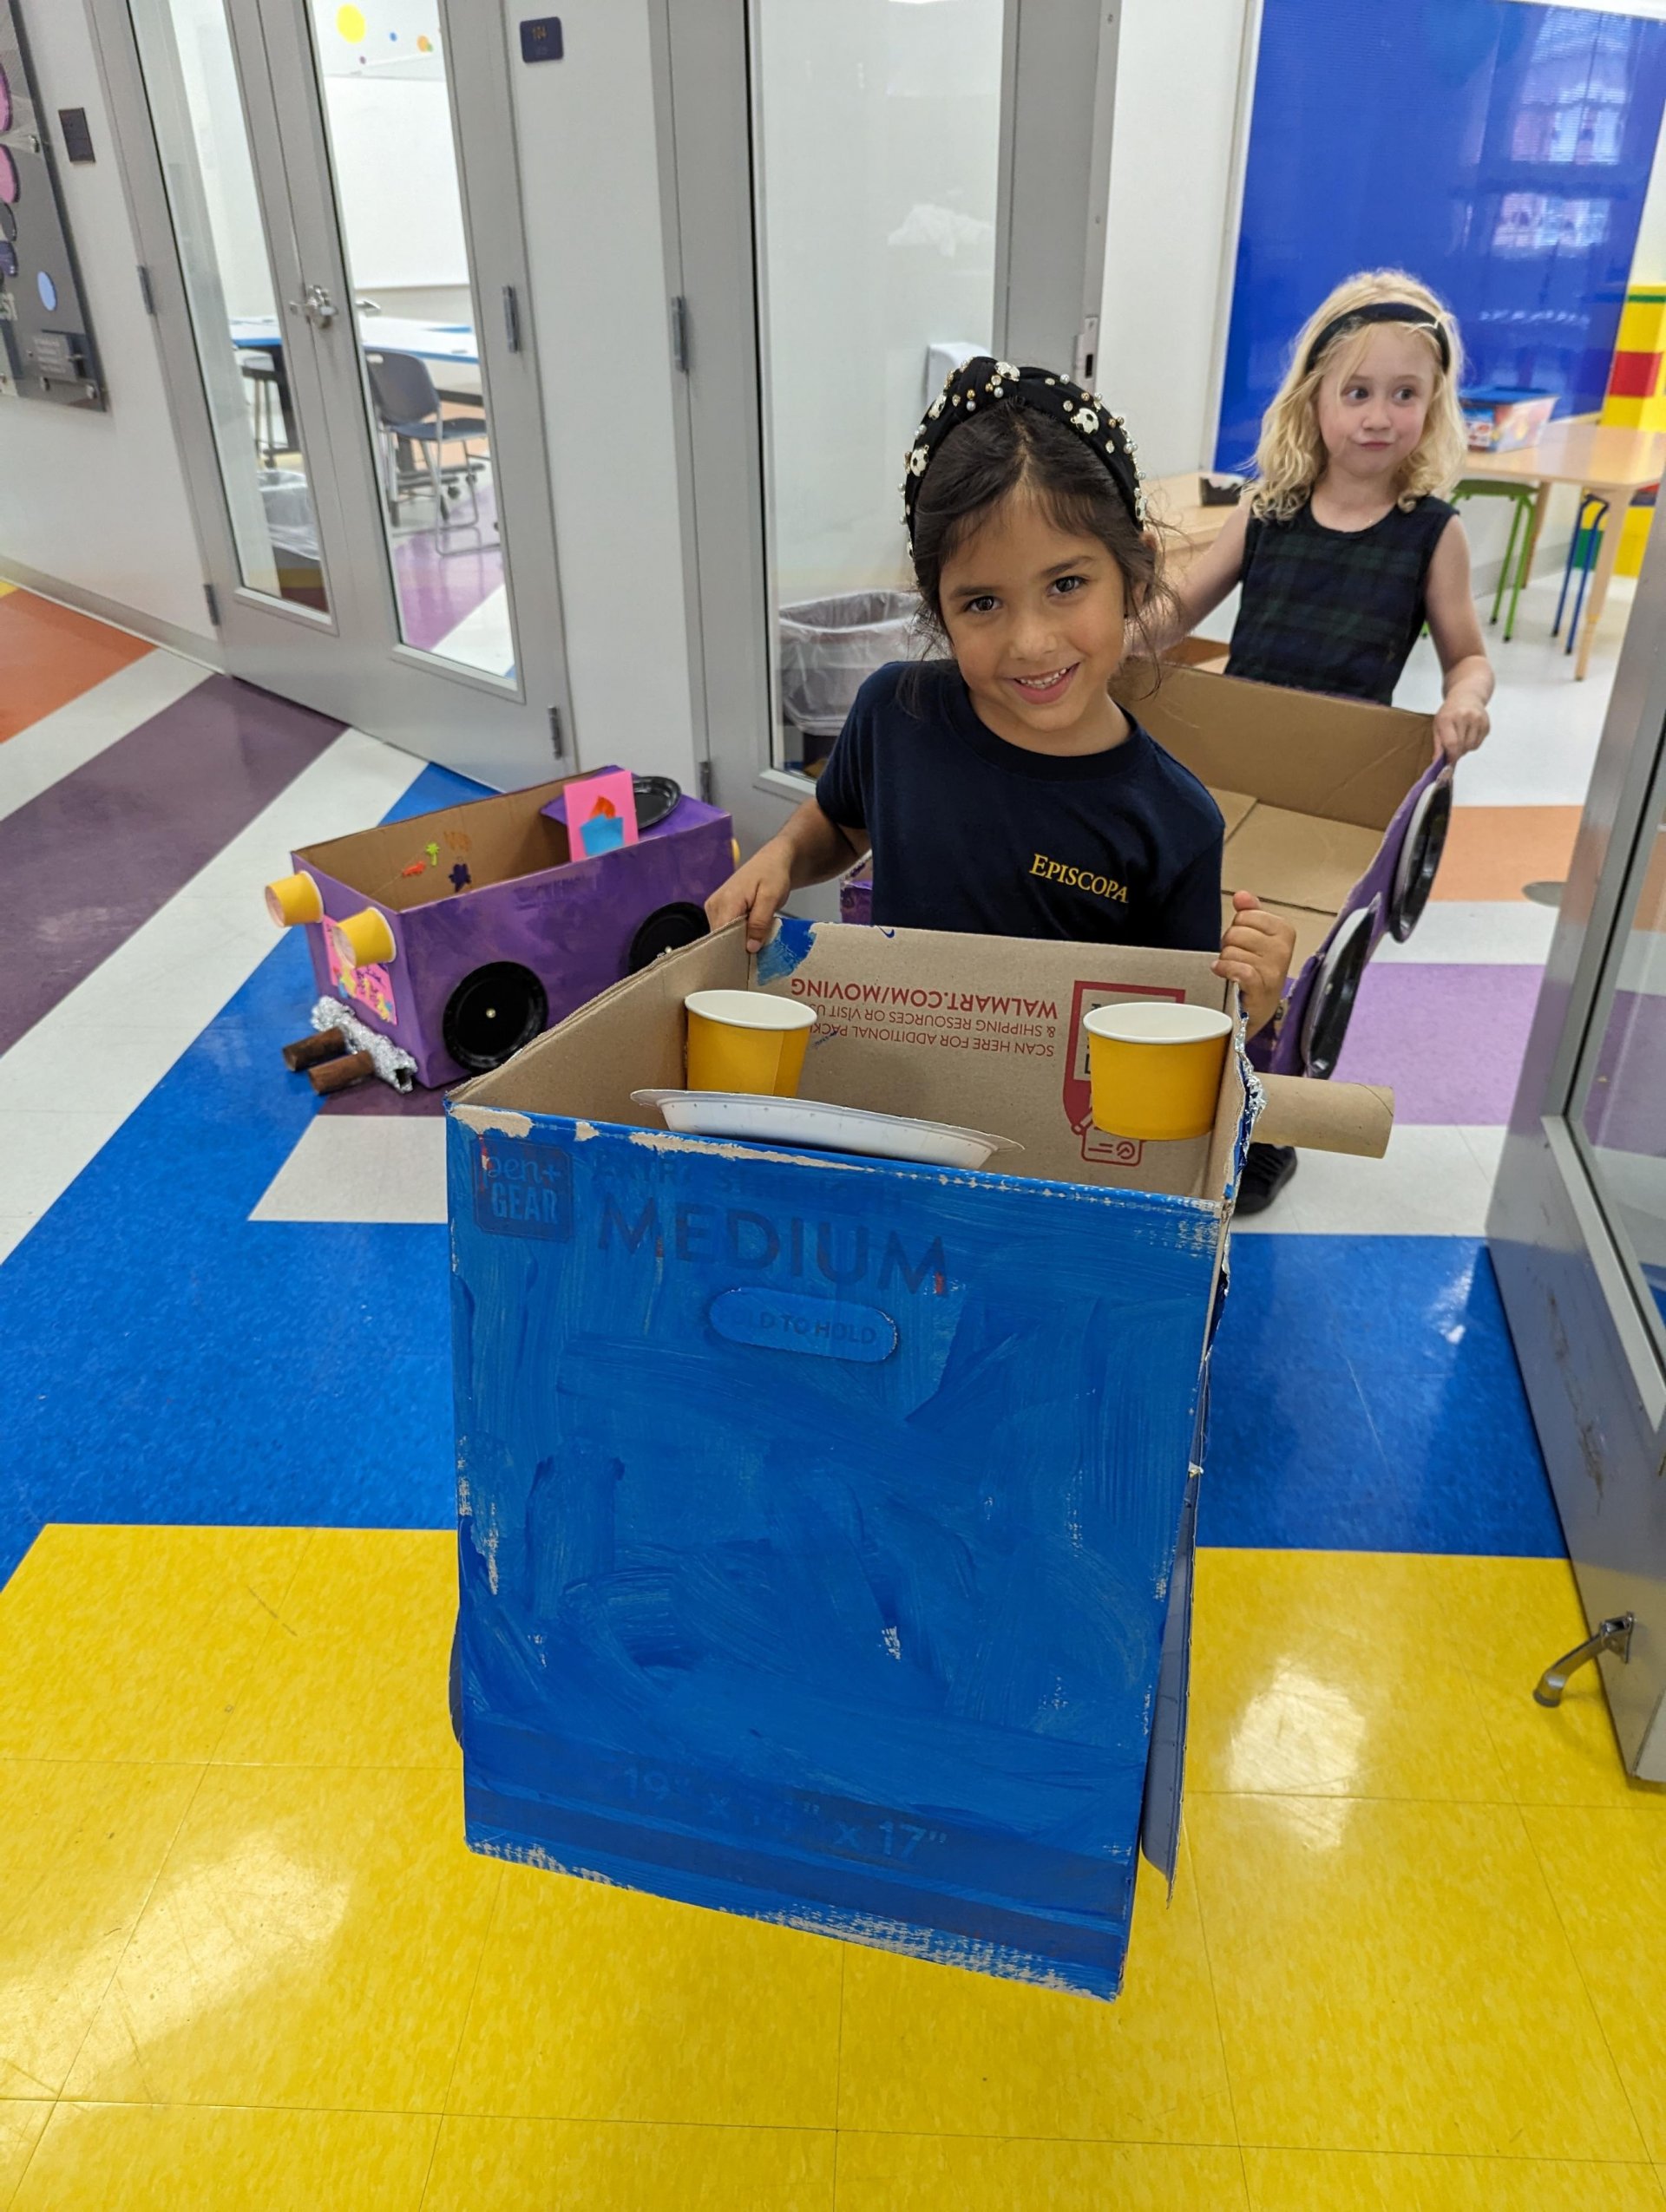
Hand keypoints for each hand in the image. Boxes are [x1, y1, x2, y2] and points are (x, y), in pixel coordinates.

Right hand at [705, 842, 793, 954]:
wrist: (772, 861)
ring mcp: (714, 907)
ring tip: (754, 946)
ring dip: (737, 941)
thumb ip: (760, 922)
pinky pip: (724, 928)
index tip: (746, 964)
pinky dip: (736, 934)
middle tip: (754, 957)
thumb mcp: (771, 898)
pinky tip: (749, 936)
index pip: (721, 936)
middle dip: (736, 948)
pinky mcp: (718, 908)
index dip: (733, 951)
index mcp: (726, 902)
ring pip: (721, 935)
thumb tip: (750, 948)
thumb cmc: (773, 875)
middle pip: (719, 938)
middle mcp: (714, 905)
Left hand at [1215, 889, 1294, 1036]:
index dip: (1237, 927)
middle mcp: (1283, 948)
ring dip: (1227, 961)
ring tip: (1234, 970)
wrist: (1256, 1008)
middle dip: (1230, 944)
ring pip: (1232, 950)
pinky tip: (1222, 972)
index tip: (1243, 941)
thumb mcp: (1256, 938)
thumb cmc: (1256, 970)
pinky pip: (1238, 969)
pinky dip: (1225, 969)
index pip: (1245, 914)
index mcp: (1284, 930)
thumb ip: (1250, 912)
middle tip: (1237, 957)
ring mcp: (1274, 969)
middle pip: (1236, 931)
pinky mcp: (1262, 987)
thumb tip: (1242, 895)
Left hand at [1433, 692, 1487, 761]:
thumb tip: (1437, 762)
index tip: (1448, 760)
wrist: (1466, 696)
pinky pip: (1479, 743)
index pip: (1452, 743)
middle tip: (1452, 748)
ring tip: (1460, 739)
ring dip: (1465, 748)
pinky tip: (1468, 734)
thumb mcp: (1437, 725)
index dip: (1450, 755)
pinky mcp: (1486, 724)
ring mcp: (1477, 719)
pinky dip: (1473, 744)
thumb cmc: (1450, 712)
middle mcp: (1464, 717)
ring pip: (1471, 746)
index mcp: (1448, 718)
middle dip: (1456, 752)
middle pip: (1462, 746)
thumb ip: (1438, 744)